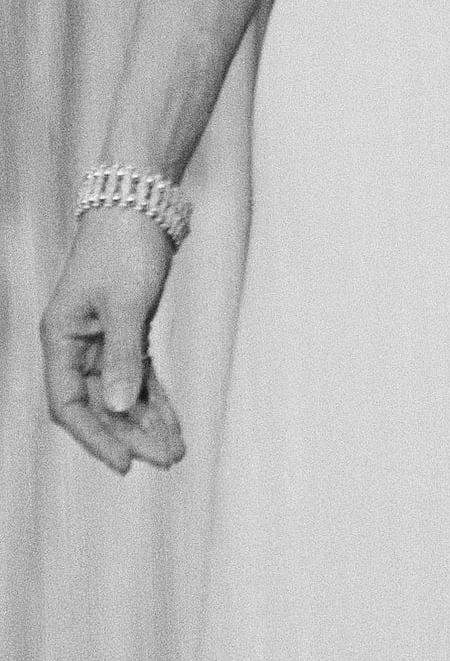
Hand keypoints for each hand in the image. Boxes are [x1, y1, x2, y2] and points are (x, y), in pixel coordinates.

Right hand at [41, 209, 185, 472]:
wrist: (141, 197)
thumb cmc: (125, 245)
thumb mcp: (126, 302)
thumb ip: (122, 356)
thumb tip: (119, 409)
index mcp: (62, 337)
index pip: (69, 404)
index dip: (96, 438)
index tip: (127, 462)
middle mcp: (77, 343)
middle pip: (99, 404)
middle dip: (132, 434)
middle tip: (168, 459)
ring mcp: (102, 337)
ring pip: (120, 393)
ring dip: (147, 421)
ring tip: (176, 450)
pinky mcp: (127, 327)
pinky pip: (138, 373)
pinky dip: (155, 397)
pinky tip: (173, 422)